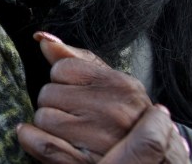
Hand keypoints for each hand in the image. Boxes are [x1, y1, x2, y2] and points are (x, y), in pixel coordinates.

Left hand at [17, 32, 191, 162]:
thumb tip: (42, 40)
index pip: (61, 69)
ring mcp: (101, 139)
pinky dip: (33, 139)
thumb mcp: (114, 84)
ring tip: (74, 131)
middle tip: (77, 115)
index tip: (79, 94)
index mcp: (121, 85)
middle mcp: (114, 111)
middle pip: (48, 93)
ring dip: (51, 124)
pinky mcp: (86, 163)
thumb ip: (78, 59)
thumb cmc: (129, 116)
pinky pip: (44, 144)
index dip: (64, 81)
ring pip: (43, 118)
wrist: (158, 160)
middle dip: (56, 103)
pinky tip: (42, 138)